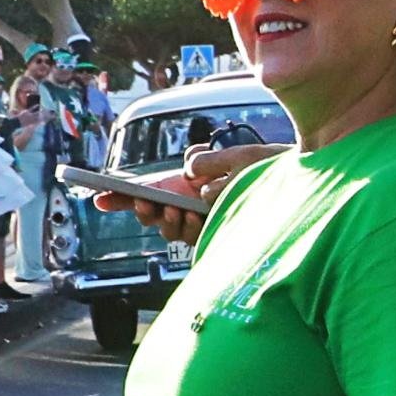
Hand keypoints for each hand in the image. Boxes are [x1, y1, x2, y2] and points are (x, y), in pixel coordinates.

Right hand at [91, 141, 266, 242]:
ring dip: (165, 220)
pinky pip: (191, 238)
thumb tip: (189, 169)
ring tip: (171, 209)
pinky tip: (187, 216)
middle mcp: (190, 207)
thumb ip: (206, 160)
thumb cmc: (267, 173)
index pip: (147, 193)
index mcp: (187, 186)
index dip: (121, 197)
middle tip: (145, 202)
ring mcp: (203, 224)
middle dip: (144, 210)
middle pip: (152, 215)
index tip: (98, 197)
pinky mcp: (216, 236)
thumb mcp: (234, 158)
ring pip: (170, 230)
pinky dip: (186, 228)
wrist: (298, 189)